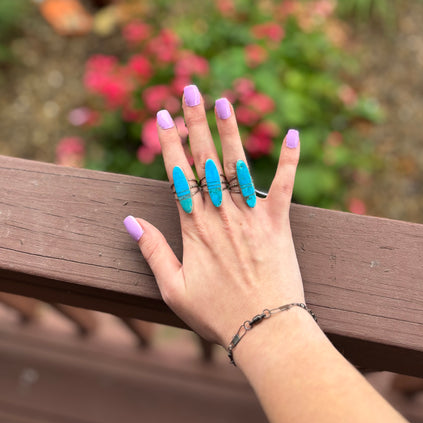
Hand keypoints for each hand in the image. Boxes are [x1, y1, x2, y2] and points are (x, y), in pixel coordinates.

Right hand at [125, 85, 304, 346]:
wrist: (265, 332)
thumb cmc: (217, 315)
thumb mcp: (173, 289)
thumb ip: (153, 251)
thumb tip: (130, 220)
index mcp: (194, 227)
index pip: (178, 175)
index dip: (169, 143)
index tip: (161, 116)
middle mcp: (221, 213)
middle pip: (204, 160)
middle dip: (195, 122)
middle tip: (188, 91)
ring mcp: (251, 216)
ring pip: (238, 165)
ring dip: (230, 131)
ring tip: (223, 100)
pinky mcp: (278, 223)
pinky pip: (285, 185)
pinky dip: (289, 159)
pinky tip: (292, 132)